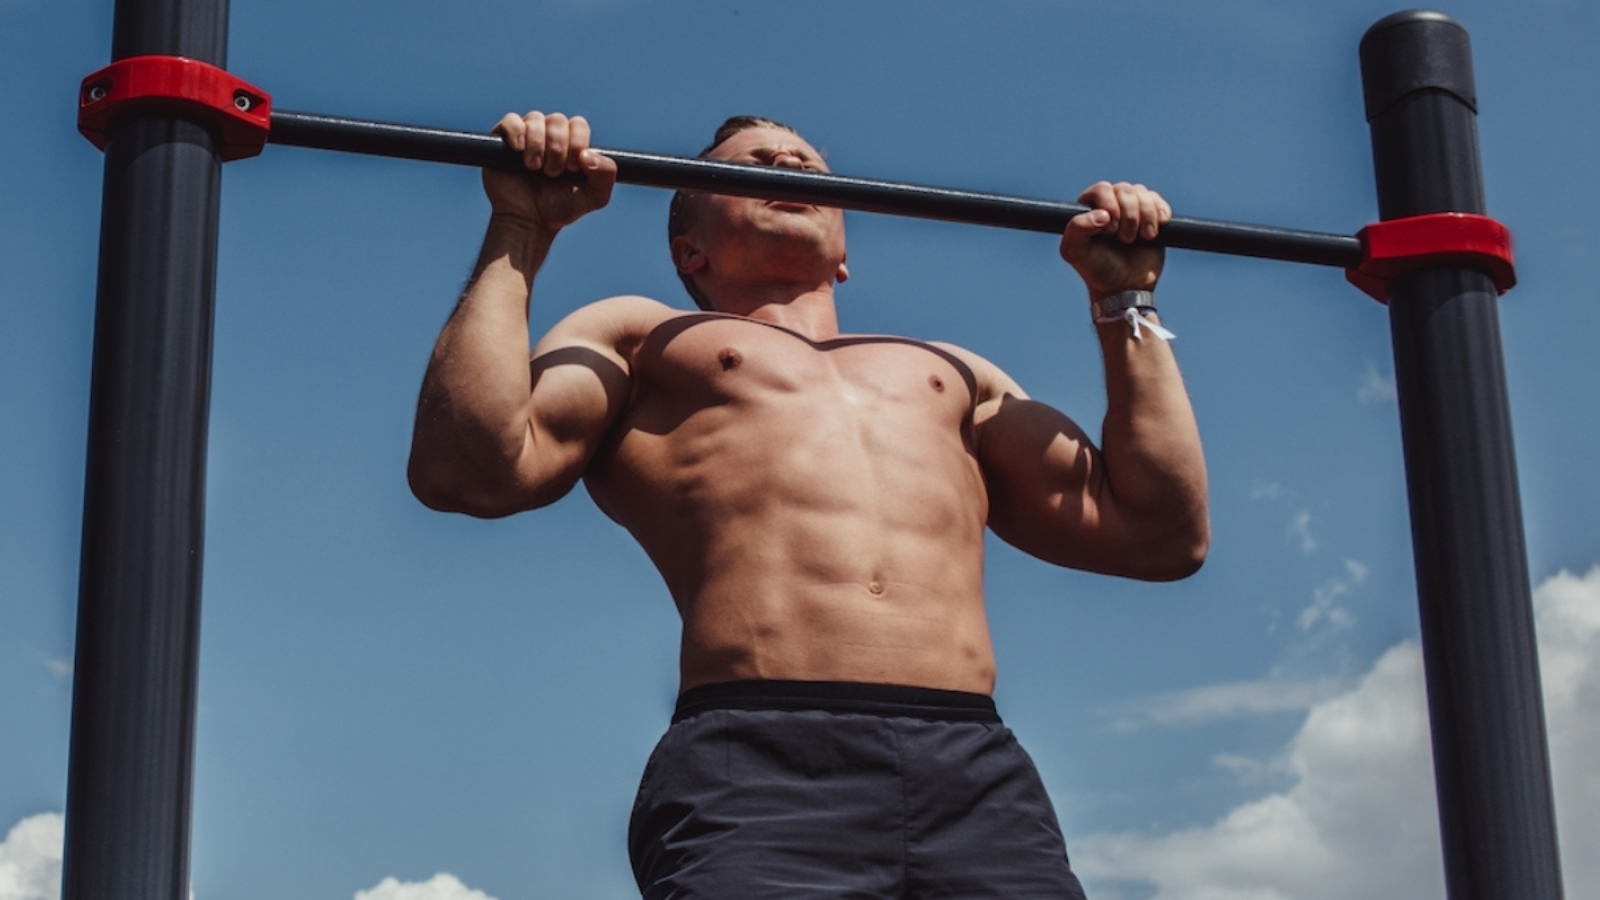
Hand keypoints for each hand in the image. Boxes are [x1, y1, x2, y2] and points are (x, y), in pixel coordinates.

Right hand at [483, 111, 617, 233]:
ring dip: (538, 144)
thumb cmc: (560, 208)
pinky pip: (510, 120)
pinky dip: (516, 132)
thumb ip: (606, 174)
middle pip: (557, 120)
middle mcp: (549, 135)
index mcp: (571, 143)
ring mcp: (526, 135)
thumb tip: (588, 155)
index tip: (571, 168)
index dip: (577, 143)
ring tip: (534, 168)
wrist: (529, 221)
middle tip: (552, 173)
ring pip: (535, 118)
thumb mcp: (594, 196)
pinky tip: (519, 151)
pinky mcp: (502, 139)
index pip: (578, 124)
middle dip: (558, 148)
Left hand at [1059, 181, 1170, 300]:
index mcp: (1089, 208)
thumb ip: (1076, 229)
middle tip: (1125, 240)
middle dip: (1129, 215)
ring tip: (1141, 238)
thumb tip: (1102, 214)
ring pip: (1142, 193)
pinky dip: (1159, 214)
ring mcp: (1131, 208)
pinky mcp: (1151, 215)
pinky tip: (1153, 232)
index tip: (1111, 230)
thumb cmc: (1098, 270)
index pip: (1102, 189)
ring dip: (1145, 216)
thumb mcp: (1075, 252)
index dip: (1110, 205)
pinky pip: (1158, 201)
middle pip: (1125, 189)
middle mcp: (1110, 203)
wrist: (1126, 287)